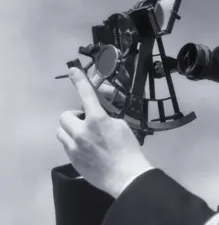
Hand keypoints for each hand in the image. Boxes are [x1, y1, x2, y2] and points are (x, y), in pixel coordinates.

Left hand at [56, 67, 152, 197]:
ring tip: (84, 137)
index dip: (79, 81)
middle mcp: (82, 131)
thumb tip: (97, 118)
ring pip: (61, 132)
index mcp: (97, 120)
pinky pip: (66, 146)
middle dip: (74, 117)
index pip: (86, 95)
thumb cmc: (128, 149)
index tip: (72, 71)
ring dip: (70, 131)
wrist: (126, 175)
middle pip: (65, 116)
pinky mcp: (72, 159)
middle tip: (85, 123)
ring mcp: (75, 146)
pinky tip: (87, 151)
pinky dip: (73, 144)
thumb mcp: (121, 127)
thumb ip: (106, 119)